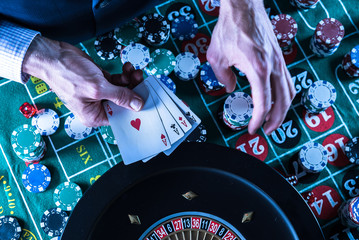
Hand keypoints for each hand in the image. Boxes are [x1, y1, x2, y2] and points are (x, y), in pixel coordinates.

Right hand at [22, 36, 143, 126]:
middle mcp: (98, 107)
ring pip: (123, 90)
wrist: (54, 56)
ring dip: (130, 81)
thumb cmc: (67, 75)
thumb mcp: (97, 88)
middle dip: (134, 91)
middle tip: (141, 79)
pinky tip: (127, 67)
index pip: (121, 117)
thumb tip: (138, 105)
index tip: (147, 99)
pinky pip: (118, 81)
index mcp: (95, 116)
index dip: (135, 109)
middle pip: (124, 103)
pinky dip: (124, 75)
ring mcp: (100, 93)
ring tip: (133, 71)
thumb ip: (120, 97)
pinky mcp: (100, 81)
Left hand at [207, 0, 295, 134]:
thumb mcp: (217, 57)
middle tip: (266, 130)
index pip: (263, 102)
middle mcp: (272, 66)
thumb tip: (229, 89)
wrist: (243, 6)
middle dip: (275, 120)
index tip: (253, 128)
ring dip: (284, 109)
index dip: (258, 119)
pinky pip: (288, 80)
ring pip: (289, 91)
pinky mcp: (279, 57)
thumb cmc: (230, 27)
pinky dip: (285, 94)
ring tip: (274, 119)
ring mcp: (279, 61)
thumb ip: (222, 78)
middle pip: (282, 101)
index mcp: (257, 69)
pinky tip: (277, 99)